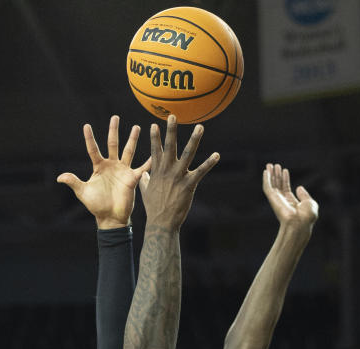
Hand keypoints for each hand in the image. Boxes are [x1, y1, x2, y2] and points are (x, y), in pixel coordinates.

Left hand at [57, 115, 149, 228]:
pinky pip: (142, 168)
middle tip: (115, 117)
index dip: (89, 138)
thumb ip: (73, 182)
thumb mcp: (83, 192)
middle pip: (113, 143)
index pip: (93, 149)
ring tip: (137, 127)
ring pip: (128, 151)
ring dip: (132, 139)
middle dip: (114, 130)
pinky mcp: (132, 178)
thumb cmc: (96, 206)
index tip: (86, 126)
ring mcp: (123, 170)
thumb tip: (59, 177)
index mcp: (99, 167)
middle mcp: (111, 165)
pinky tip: (155, 154)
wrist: (110, 218)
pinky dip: (148, 162)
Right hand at [139, 115, 218, 229]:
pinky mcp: (189, 185)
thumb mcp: (145, 191)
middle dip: (171, 131)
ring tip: (200, 127)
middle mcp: (167, 170)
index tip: (154, 124)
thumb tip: (143, 174)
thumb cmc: (154, 208)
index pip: (155, 150)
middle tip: (172, 116)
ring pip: (187, 154)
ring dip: (194, 140)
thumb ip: (145, 180)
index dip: (155, 137)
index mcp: (156, 171)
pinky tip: (216, 155)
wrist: (161, 223)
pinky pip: (201, 171)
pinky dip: (209, 163)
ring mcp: (178, 176)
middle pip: (169, 146)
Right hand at [262, 163, 318, 230]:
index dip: (285, 179)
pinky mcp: (272, 199)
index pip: (286, 189)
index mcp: (291, 203)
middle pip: (278, 186)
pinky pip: (267, 187)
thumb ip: (305, 195)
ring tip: (270, 165)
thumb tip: (299, 188)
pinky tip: (266, 171)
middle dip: (277, 176)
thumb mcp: (310, 203)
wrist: (299, 223)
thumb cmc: (306, 217)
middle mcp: (283, 202)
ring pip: (272, 185)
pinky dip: (266, 179)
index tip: (285, 171)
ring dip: (271, 175)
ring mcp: (277, 200)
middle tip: (275, 165)